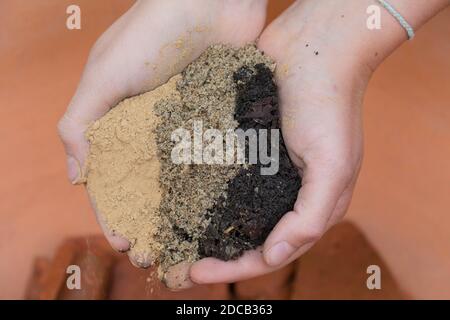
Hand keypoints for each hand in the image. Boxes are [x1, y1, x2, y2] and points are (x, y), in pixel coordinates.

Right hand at [58, 0, 267, 266]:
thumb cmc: (152, 31)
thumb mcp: (105, 73)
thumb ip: (82, 121)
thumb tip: (76, 175)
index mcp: (121, 119)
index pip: (113, 175)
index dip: (115, 210)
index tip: (125, 241)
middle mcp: (153, 126)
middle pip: (148, 183)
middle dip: (150, 219)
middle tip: (159, 253)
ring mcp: (187, 123)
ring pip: (181, 176)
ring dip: (181, 209)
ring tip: (189, 240)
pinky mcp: (218, 117)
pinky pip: (213, 156)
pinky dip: (212, 182)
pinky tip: (218, 209)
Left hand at [189, 0, 374, 284]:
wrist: (313, 48)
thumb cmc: (329, 105)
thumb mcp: (333, 165)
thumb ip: (310, 215)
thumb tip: (275, 255)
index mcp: (311, 204)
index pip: (271, 251)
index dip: (234, 267)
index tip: (195, 273)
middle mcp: (286, 191)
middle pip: (246, 234)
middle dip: (214, 253)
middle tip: (176, 265)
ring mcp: (264, 168)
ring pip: (231, 208)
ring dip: (205, 225)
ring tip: (171, 236)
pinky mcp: (247, 145)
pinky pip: (222, 175)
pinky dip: (203, 189)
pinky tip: (177, 196)